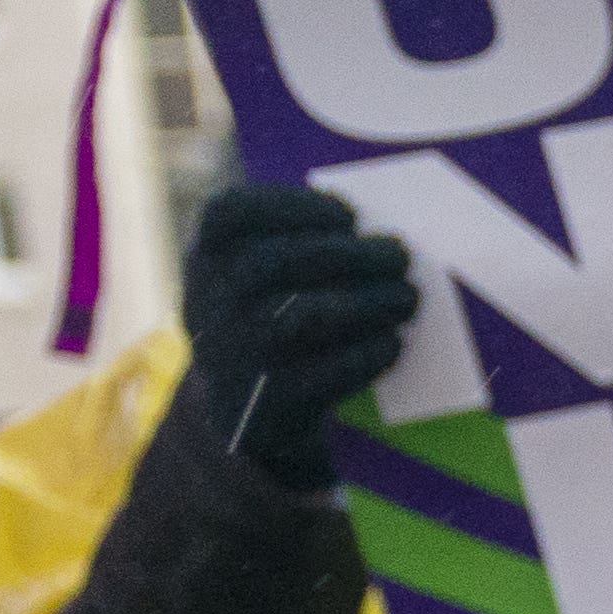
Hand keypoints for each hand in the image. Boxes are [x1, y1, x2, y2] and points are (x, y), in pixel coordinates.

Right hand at [176, 181, 418, 492]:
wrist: (251, 408)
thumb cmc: (273, 318)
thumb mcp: (264, 277)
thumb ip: (305, 247)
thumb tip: (384, 240)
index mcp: (206, 257)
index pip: (229, 211)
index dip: (293, 205)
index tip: (348, 215)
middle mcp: (207, 301)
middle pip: (278, 261)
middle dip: (353, 254)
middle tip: (399, 255)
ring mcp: (234, 353)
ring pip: (304, 316)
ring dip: (371, 301)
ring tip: (407, 297)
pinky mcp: (271, 400)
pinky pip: (329, 371)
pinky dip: (371, 352)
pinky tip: (392, 341)